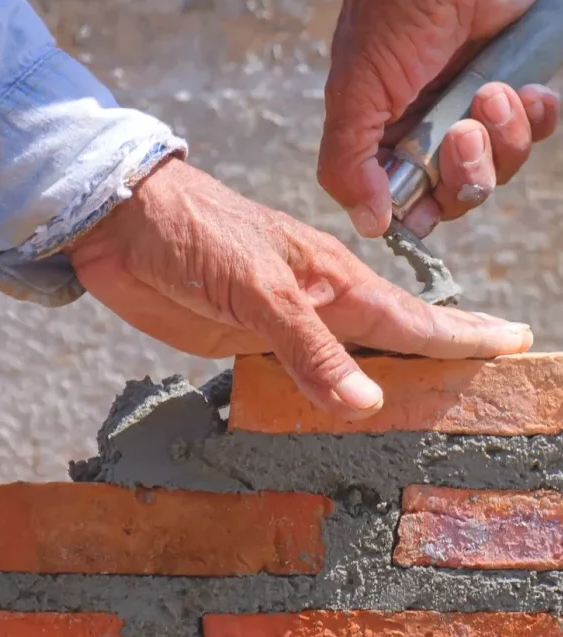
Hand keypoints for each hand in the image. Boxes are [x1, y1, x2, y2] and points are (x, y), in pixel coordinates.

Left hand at [66, 159, 531, 418]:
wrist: (119, 222)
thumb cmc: (195, 232)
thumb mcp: (255, 288)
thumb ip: (308, 348)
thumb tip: (367, 405)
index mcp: (333, 281)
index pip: (414, 318)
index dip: (465, 335)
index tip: (516, 342)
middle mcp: (318, 304)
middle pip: (394, 343)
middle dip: (444, 361)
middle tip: (491, 384)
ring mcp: (282, 325)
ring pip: (350, 363)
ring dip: (389, 384)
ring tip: (431, 410)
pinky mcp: (243, 340)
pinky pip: (299, 377)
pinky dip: (327, 396)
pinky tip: (339, 415)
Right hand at [320, 0, 558, 238]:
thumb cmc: (394, 13)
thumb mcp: (354, 94)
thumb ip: (346, 164)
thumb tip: (370, 223)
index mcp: (385, 135)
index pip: (408, 202)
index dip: (423, 208)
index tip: (428, 195)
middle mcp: (429, 127)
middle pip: (460, 193)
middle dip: (468, 170)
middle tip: (464, 131)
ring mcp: (475, 107)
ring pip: (502, 165)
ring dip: (504, 137)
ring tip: (495, 92)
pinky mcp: (516, 84)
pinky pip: (538, 129)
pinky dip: (538, 116)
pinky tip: (526, 88)